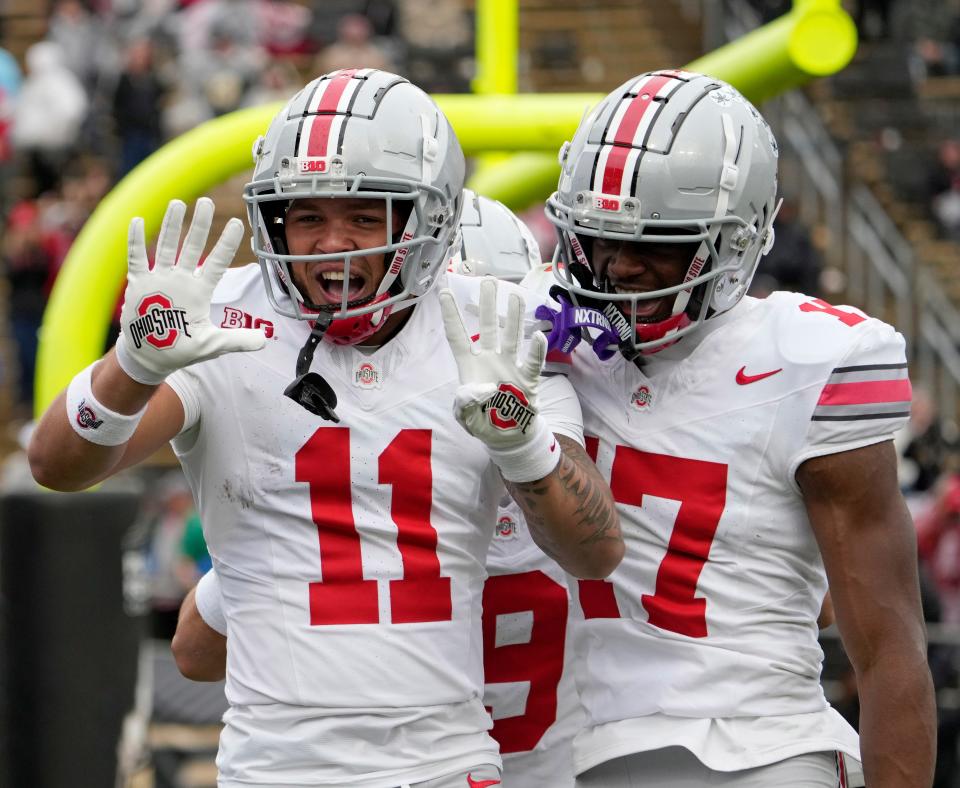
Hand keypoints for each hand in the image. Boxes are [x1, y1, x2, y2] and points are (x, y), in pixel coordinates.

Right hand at [115, 198, 265, 383]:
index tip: (238, 223)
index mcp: (200, 291)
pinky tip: (137, 221)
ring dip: (170, 226)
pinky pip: (136, 259)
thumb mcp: (213, 344)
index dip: (226, 243)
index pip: (217, 263)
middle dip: (199, 225)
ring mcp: (160, 280)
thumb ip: (237, 340)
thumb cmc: (182, 348)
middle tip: (206, 202)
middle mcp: (182, 280)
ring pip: (166, 247)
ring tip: (178, 203)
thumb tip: (264, 341)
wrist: (151, 356)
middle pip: (192, 247)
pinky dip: (136, 242)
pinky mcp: (139, 285)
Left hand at [439, 277, 546, 451]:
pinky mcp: (528, 379)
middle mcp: (490, 360)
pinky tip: (539, 335)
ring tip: (516, 295)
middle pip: (487, 328)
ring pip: (511, 337)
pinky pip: (533, 362)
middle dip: (487, 305)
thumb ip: (465, 404)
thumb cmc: (483, 423)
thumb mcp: (466, 418)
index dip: (451, 316)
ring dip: (513, 317)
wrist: (509, 438)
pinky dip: (537, 350)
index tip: (444, 292)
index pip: (458, 337)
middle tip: (489, 280)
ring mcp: (510, 367)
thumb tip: (481, 387)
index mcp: (470, 367)